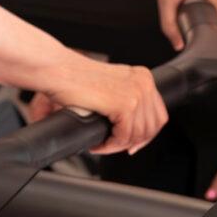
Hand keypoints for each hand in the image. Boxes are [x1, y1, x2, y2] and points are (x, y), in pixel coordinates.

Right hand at [41, 54, 165, 154]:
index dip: (146, 134)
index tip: (132, 144)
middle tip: (114, 146)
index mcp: (142, 77)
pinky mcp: (124, 105)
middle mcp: (143, 83)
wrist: (58, 70)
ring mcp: (137, 93)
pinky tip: (97, 144)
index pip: (158, 113)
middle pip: (152, 126)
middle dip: (133, 142)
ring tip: (101, 145)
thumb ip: (121, 102)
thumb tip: (125, 129)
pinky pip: (124, 136)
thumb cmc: (72, 77)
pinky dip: (110, 146)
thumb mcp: (107, 87)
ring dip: (117, 145)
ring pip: (138, 135)